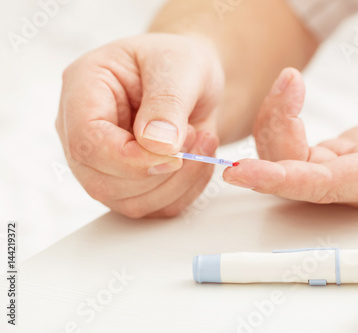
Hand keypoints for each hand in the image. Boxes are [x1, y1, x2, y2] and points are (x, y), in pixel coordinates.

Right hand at [56, 34, 223, 217]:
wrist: (192, 81)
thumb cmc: (179, 63)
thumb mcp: (181, 65)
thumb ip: (167, 103)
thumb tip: (156, 146)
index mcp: (83, 90)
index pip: (87, 143)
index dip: (130, 159)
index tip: (174, 152)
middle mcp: (83, 132)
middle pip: (102, 183)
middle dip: (160, 172)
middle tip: (195, 135)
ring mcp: (103, 163)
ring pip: (130, 203)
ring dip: (178, 182)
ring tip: (201, 141)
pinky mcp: (128, 184)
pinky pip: (155, 208)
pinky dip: (187, 191)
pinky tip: (199, 159)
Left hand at [223, 69, 357, 207]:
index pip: (322, 186)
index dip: (280, 180)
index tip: (242, 172)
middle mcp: (355, 180)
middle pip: (293, 172)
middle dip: (273, 135)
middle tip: (285, 87)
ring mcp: (342, 167)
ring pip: (287, 158)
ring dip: (276, 120)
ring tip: (290, 82)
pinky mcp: (336, 153)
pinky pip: (293, 145)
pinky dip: (282, 118)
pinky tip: (289, 92)